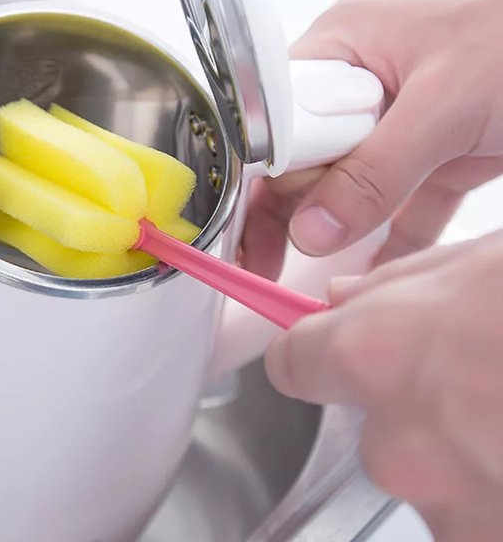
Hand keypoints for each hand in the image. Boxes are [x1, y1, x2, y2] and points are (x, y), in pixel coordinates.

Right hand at [242, 0, 502, 279]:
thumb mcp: (444, 106)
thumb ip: (375, 173)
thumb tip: (313, 230)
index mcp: (346, 43)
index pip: (280, 117)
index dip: (262, 173)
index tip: (250, 227)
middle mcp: (363, 80)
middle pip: (307, 154)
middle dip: (292, 209)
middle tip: (268, 260)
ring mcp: (396, 118)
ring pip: (347, 182)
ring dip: (332, 227)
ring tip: (301, 272)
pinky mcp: (430, 150)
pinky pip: (396, 199)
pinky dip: (387, 237)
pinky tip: (370, 273)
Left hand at [265, 231, 502, 540]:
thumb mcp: (477, 263)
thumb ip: (395, 284)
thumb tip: (344, 299)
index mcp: (378, 355)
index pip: (291, 362)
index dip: (307, 352)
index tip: (315, 347)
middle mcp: (397, 442)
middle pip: (363, 422)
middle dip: (403, 402)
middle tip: (468, 372)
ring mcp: (447, 504)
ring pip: (422, 470)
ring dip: (454, 446)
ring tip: (502, 405)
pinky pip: (466, 510)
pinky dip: (486, 483)